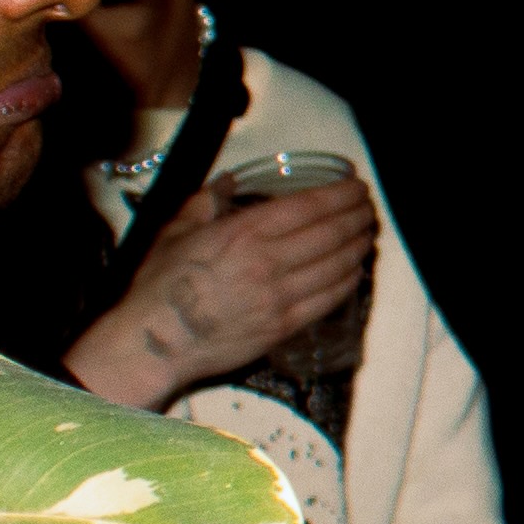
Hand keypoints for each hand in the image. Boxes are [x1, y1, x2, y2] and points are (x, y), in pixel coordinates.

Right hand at [68, 178, 376, 405]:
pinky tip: (355, 271)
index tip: (358, 188)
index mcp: (244, 232)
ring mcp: (281, 296)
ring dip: (359, 246)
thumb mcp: (175, 232)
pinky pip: (329, 299)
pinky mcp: (284, 326)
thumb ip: (205, 202)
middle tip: (369, 209)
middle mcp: (269, 260)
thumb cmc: (160, 285)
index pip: (310, 206)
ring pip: (337, 265)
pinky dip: (348, 281)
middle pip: (332, 233)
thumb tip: (227, 181)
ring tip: (368, 235)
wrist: (155, 342)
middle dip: (358, 217)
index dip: (342, 195)